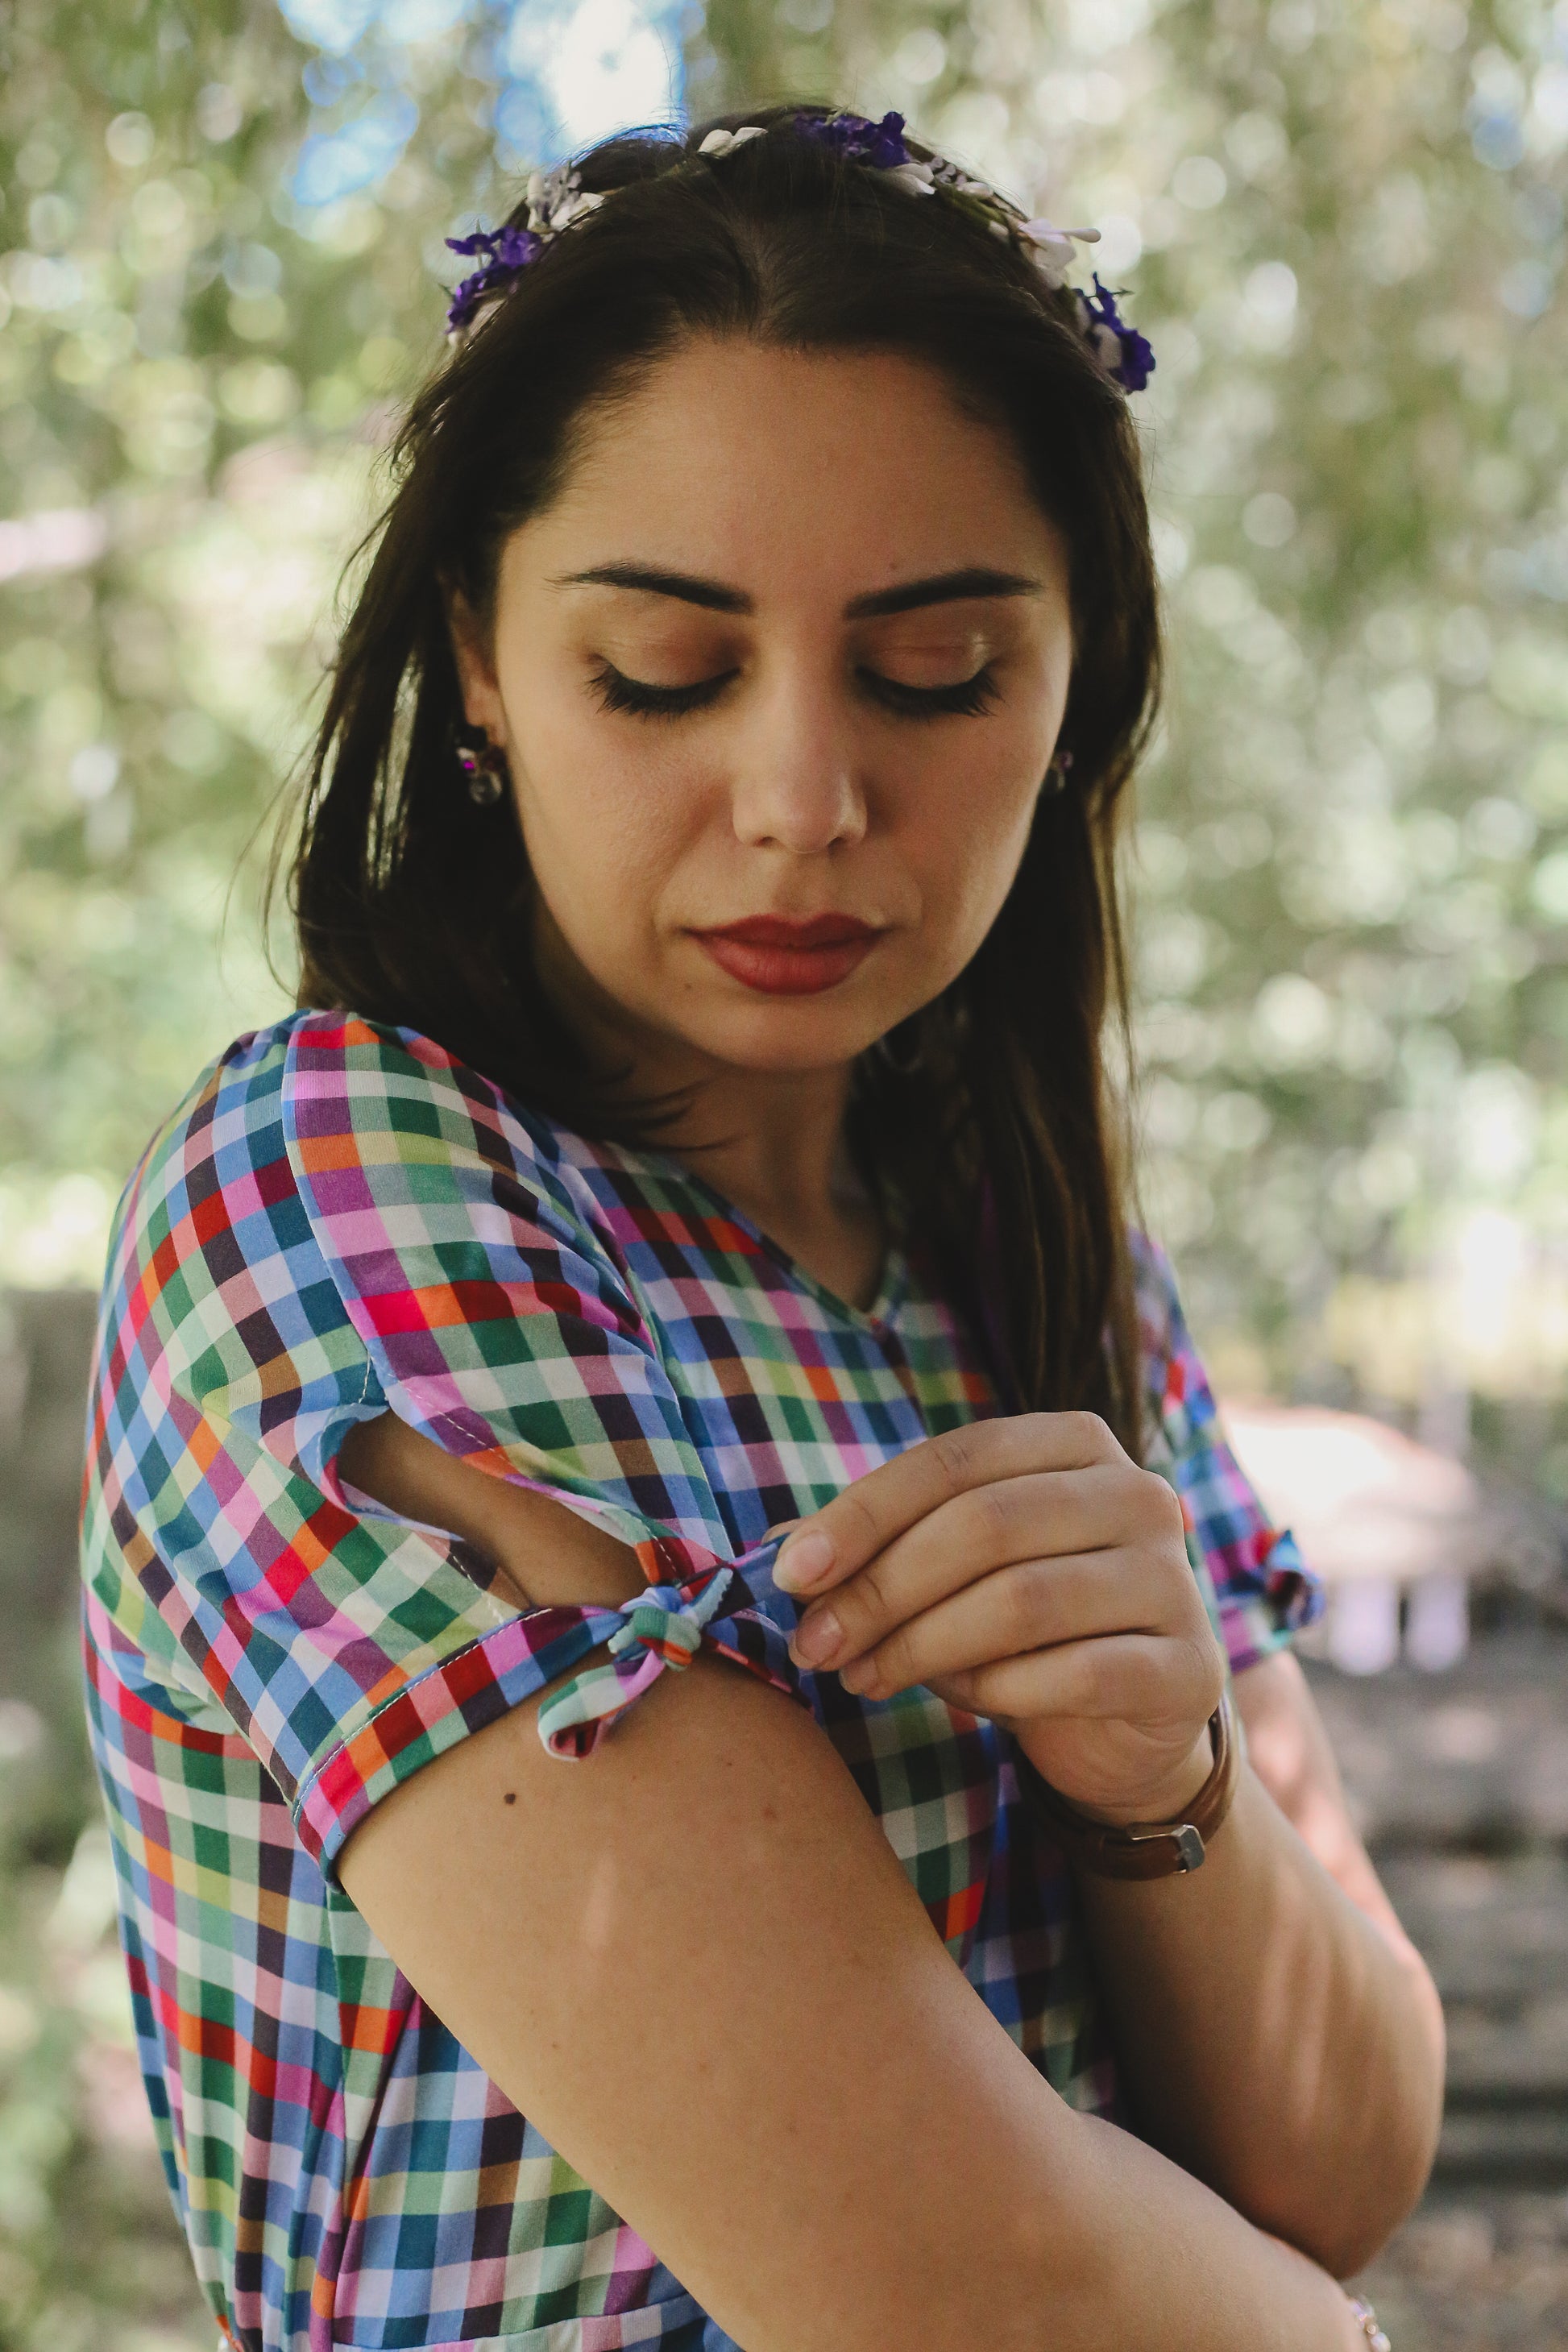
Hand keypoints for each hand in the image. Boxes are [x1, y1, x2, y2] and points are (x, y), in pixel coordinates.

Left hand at [774, 1412, 1225, 1824]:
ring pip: (1022, 1600)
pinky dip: (998, 1690)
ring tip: (862, 1676)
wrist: (1125, 1727)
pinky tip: (962, 1700)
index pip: (956, 1459)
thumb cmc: (1020, 1629)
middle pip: (985, 1525)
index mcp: (1076, 1443)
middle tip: (815, 1643)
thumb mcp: (946, 1572)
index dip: (864, 1513)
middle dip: (882, 1588)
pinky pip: (1074, 1674)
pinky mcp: (1189, 1667)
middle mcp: (1138, 1494)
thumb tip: (777, 1551)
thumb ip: (877, 1550)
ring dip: (922, 1645)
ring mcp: (1172, 1579)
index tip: (791, 1574)